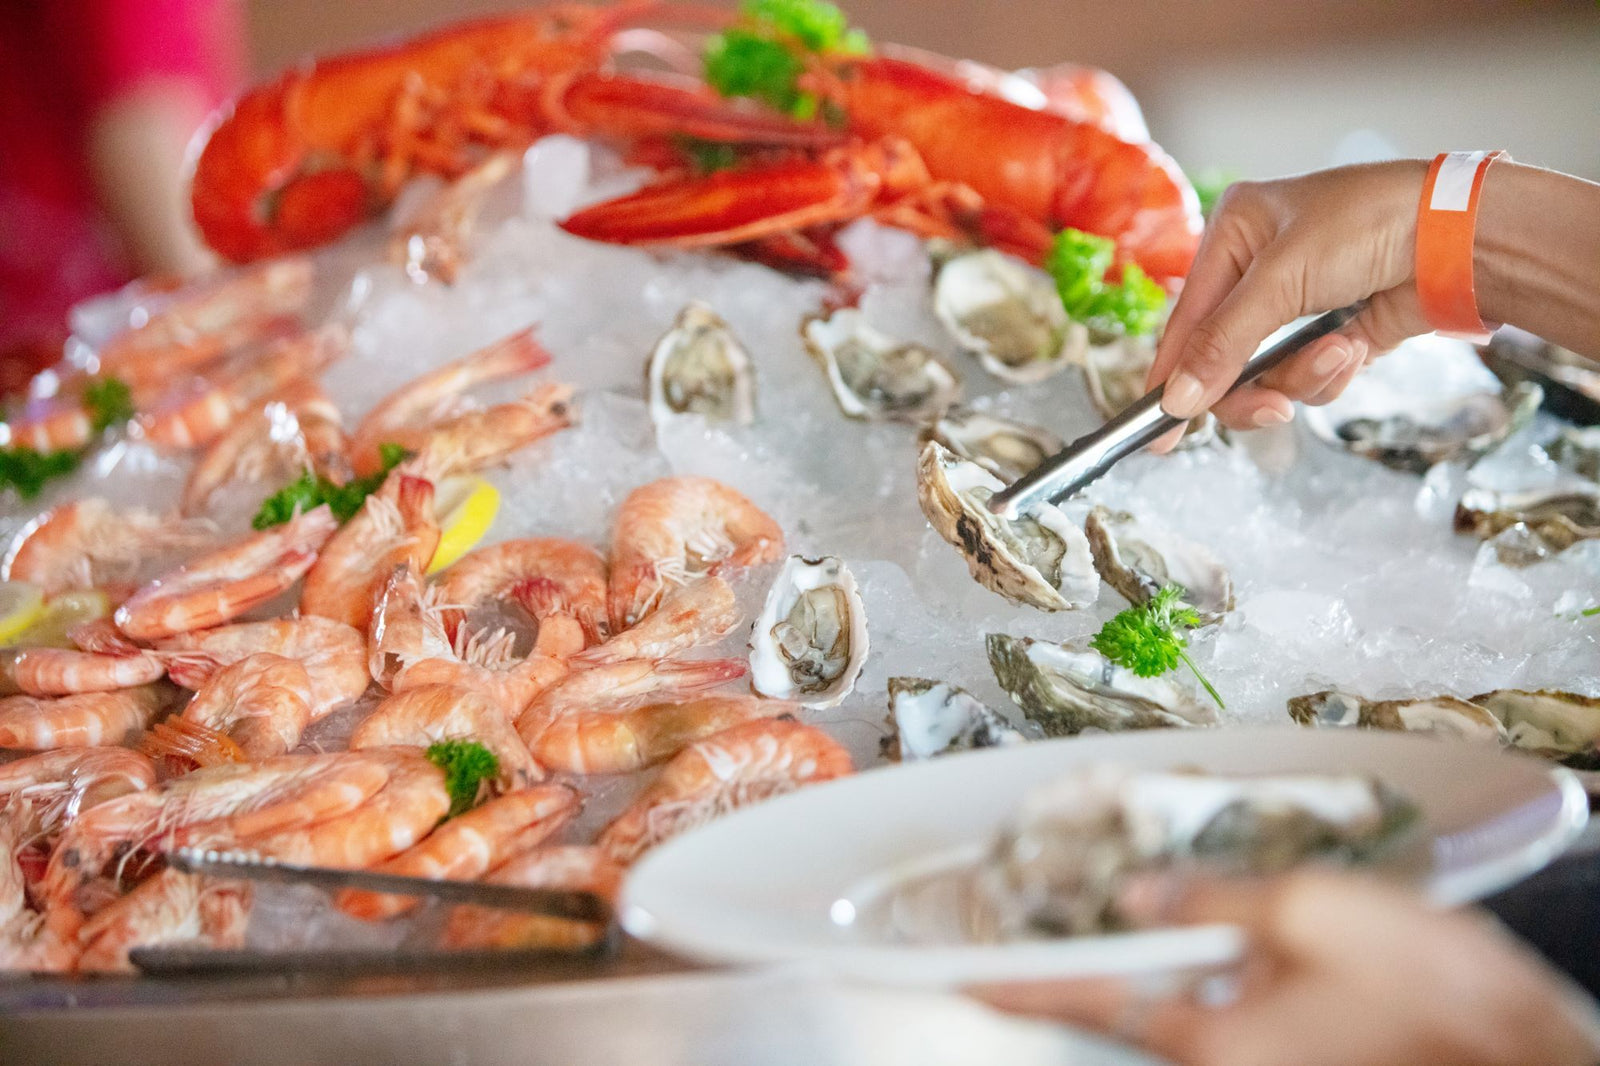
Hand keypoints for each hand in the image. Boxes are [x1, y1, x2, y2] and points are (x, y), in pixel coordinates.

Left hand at [969, 871, 1599, 1065]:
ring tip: (1122, 913)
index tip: (962, 975)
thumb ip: (1217, 901)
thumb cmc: (1435, 996)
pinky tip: (1202, 938)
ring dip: (1141, 965)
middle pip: (1122, 1009)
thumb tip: (1139, 894)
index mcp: (1212, 1034)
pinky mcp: (1282, 1064)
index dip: (1016, 984)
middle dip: (1082, 963)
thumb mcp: (1319, 914)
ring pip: (1167, 1012)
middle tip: (1037, 921)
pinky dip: (1190, 978)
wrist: (1523, 1059)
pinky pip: (1211, 1020)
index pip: (1086, 1000)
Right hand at [1149, 161, 1433, 437]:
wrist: (1461, 237)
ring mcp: (1297, 305)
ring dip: (1302, 375)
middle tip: (1272, 410)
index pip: (1186, 320)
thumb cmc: (1368, 226)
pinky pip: (1307, 377)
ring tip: (1340, 351)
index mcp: (1233, 234)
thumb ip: (1223, 344)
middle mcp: (1258, 269)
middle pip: (1223, 359)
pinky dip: (1329, 372)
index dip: (1170, 377)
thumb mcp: (1280, 280)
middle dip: (1252, 385)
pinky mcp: (1333, 332)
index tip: (1156, 433)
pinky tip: (1355, 347)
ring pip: (1267, 376)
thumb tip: (1177, 402)